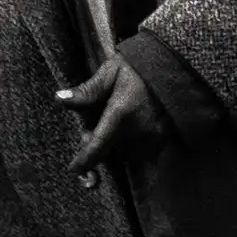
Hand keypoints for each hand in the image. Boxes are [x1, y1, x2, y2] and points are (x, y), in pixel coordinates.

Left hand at [58, 56, 170, 186]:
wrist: (176, 66)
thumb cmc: (139, 66)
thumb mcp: (111, 71)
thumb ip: (88, 90)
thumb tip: (60, 99)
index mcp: (121, 112)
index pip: (98, 144)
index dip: (85, 160)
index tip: (73, 169)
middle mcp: (138, 130)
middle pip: (109, 151)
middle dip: (98, 146)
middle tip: (91, 128)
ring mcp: (154, 137)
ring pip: (125, 155)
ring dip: (114, 148)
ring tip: (112, 126)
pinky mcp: (165, 139)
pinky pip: (142, 154)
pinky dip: (131, 149)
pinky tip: (129, 133)